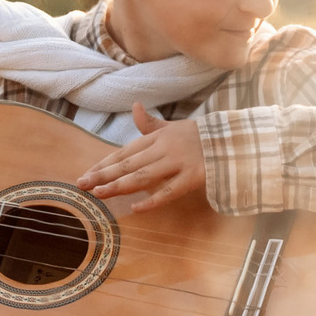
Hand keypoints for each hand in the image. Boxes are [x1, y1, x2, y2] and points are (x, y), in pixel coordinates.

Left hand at [79, 106, 206, 212]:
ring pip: (143, 176)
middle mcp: (164, 148)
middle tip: (82, 184)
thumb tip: (134, 107)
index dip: (103, 164)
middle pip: (128, 164)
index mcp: (157, 137)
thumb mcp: (172, 127)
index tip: (86, 174)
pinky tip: (135, 208)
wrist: (233, 139)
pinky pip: (170, 191)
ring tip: (99, 193)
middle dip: (103, 175)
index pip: (124, 152)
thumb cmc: (199, 136)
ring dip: (119, 185)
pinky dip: (152, 200)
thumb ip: (149, 123)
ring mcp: (178, 162)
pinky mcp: (193, 177)